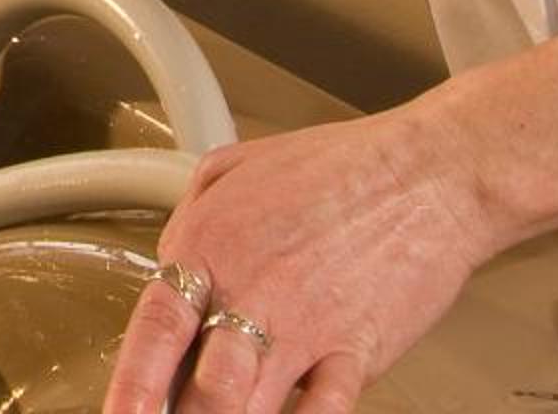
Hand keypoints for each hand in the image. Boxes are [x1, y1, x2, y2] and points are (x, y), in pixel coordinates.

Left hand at [102, 100, 501, 412]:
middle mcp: (249, 294)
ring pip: (248, 409)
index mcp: (208, 248)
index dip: (131, 384)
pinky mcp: (357, 354)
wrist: (426, 173)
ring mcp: (304, 330)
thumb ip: (190, 220)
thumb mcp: (232, 167)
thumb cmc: (338, 167)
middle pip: (197, 389)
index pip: (153, 333)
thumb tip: (168, 261)